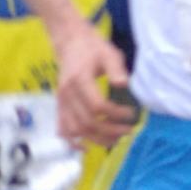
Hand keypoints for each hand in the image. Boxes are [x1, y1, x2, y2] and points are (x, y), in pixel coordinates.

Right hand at [57, 25, 137, 145]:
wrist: (70, 43)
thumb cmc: (92, 48)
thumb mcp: (109, 53)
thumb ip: (116, 69)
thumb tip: (124, 84)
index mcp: (79, 80)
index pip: (97, 106)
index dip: (115, 114)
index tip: (130, 113)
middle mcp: (67, 94)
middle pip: (87, 122)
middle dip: (110, 131)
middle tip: (128, 130)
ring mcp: (61, 102)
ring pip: (75, 130)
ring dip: (96, 139)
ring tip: (115, 139)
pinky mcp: (60, 106)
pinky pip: (62, 130)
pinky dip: (73, 142)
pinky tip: (88, 146)